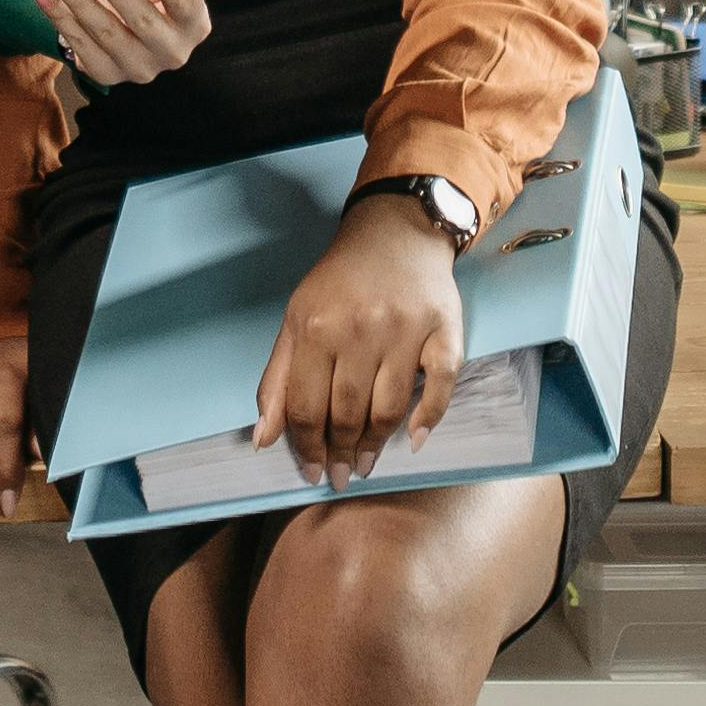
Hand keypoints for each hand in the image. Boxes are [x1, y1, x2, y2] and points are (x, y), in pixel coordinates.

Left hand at [35, 0, 212, 89]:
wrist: (132, 37)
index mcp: (194, 25)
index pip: (186, 2)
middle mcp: (173, 52)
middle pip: (144, 21)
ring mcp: (141, 69)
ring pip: (108, 34)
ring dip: (81, 3)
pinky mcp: (109, 76)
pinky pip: (82, 47)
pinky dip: (62, 20)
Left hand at [257, 196, 467, 487]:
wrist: (395, 231)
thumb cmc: (339, 282)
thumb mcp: (295, 320)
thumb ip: (276, 380)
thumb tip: (262, 440)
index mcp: (316, 328)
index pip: (306, 407)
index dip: (306, 447)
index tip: (311, 471)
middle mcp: (360, 330)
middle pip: (347, 413)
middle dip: (339, 452)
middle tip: (340, 474)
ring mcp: (406, 331)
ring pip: (389, 408)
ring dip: (375, 444)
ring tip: (365, 463)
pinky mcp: (444, 330)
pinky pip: (441, 385)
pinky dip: (429, 418)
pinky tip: (413, 440)